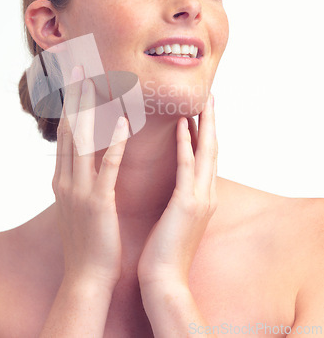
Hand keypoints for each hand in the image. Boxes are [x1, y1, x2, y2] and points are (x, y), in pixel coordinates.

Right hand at [52, 65, 128, 290]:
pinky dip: (115, 143)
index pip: (66, 133)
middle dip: (74, 97)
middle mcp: (66, 179)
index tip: (75, 80)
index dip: (70, 104)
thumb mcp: (78, 204)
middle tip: (78, 68)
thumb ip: (79, 178)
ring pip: (83, 141)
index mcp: (63, 179)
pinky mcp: (97, 203)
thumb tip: (86, 160)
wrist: (86, 277)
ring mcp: (79, 190)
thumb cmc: (88, 240)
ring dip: (91, 110)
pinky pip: (107, 167)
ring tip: (97, 83)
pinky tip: (125, 123)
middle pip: (70, 129)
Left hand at [137, 93, 217, 289]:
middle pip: (212, 149)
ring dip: (204, 124)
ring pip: (205, 153)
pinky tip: (182, 124)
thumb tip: (176, 180)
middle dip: (211, 122)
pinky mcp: (187, 204)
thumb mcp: (177, 217)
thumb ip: (181, 196)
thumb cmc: (165, 249)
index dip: (205, 132)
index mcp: (202, 197)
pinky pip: (186, 167)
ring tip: (202, 101)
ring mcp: (200, 199)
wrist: (164, 280)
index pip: (206, 157)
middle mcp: (206, 194)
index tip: (201, 110)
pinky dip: (186, 143)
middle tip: (209, 97)